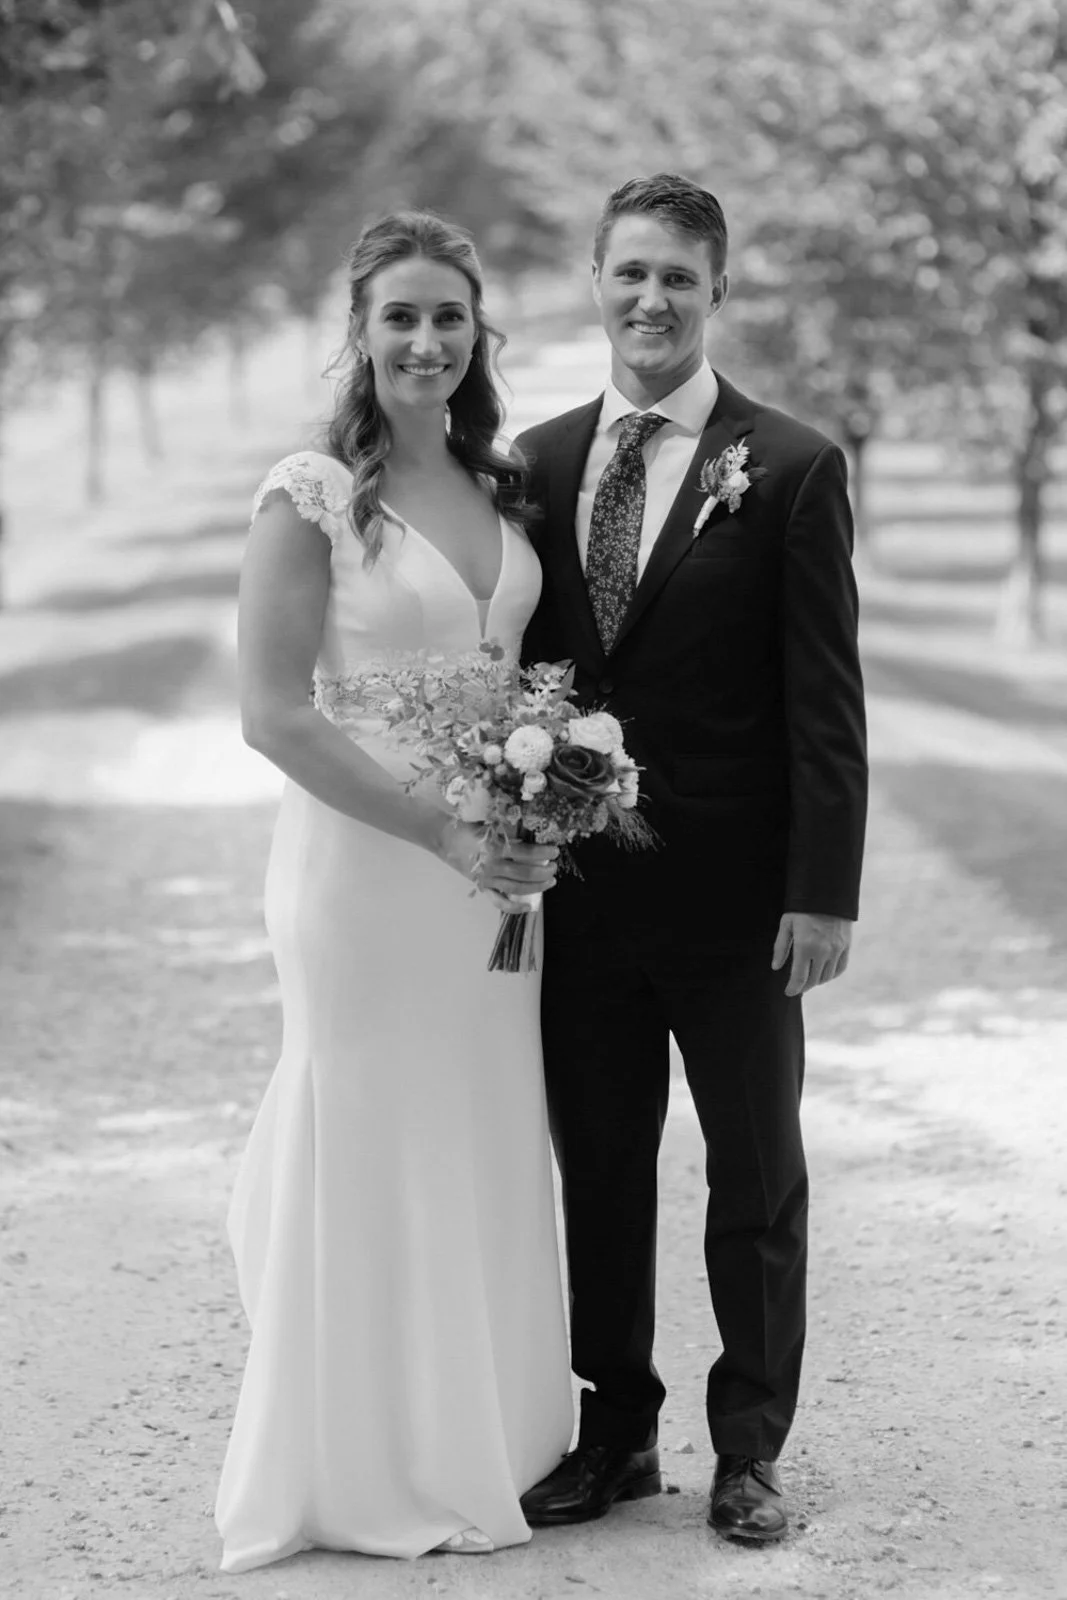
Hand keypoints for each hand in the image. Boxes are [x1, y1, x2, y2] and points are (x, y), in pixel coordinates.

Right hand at [437, 821, 558, 904]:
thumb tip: (534, 840)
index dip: (543, 853)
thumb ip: (510, 834)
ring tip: (550, 882)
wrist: (445, 840)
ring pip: (516, 888)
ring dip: (537, 887)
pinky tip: (530, 907)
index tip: (555, 852)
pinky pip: (500, 902)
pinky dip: (515, 907)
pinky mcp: (482, 888)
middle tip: (554, 867)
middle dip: (544, 872)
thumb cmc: (469, 829)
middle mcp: (492, 866)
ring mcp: (487, 879)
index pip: (526, 853)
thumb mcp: (491, 826)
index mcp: (495, 847)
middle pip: (525, 873)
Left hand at [772, 912, 851, 996]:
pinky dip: (831, 975)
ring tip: (808, 979)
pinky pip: (840, 968)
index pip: (799, 978)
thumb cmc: (802, 908)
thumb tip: (776, 967)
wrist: (827, 893)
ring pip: (826, 977)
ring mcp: (836, 950)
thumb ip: (780, 947)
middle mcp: (822, 951)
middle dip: (803, 986)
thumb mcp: (786, 924)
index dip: (793, 988)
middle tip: (797, 987)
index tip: (789, 992)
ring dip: (816, 981)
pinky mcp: (846, 946)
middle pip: (813, 980)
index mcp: (805, 946)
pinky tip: (823, 973)